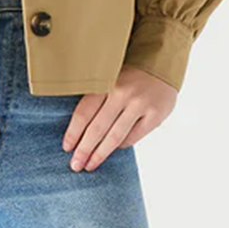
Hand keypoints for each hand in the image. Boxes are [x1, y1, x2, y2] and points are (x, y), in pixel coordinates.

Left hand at [61, 64, 176, 171]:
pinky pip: (133, 137)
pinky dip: (120, 145)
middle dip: (84, 149)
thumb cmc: (129, 72)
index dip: (73, 132)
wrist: (162, 62)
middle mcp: (122, 93)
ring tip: (89, 165)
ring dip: (100, 154)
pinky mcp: (155, 115)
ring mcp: (140, 105)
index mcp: (107, 81)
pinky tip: (112, 150)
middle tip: (75, 165)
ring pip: (115, 136)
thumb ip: (97, 95)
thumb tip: (77, 126)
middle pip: (98, 127)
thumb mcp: (110, 75)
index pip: (84, 111)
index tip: (66, 147)